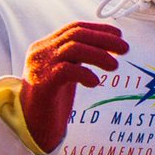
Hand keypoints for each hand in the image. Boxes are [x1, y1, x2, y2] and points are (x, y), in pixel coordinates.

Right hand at [19, 21, 127, 151]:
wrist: (30, 126)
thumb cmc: (50, 101)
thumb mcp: (64, 72)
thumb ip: (77, 58)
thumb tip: (105, 47)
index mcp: (46, 46)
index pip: (74, 28)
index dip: (99, 29)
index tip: (119, 35)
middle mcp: (41, 52)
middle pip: (75, 34)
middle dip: (104, 39)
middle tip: (124, 49)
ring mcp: (40, 66)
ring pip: (73, 48)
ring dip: (98, 55)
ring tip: (114, 66)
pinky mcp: (42, 84)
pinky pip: (66, 70)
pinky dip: (85, 73)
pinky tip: (95, 82)